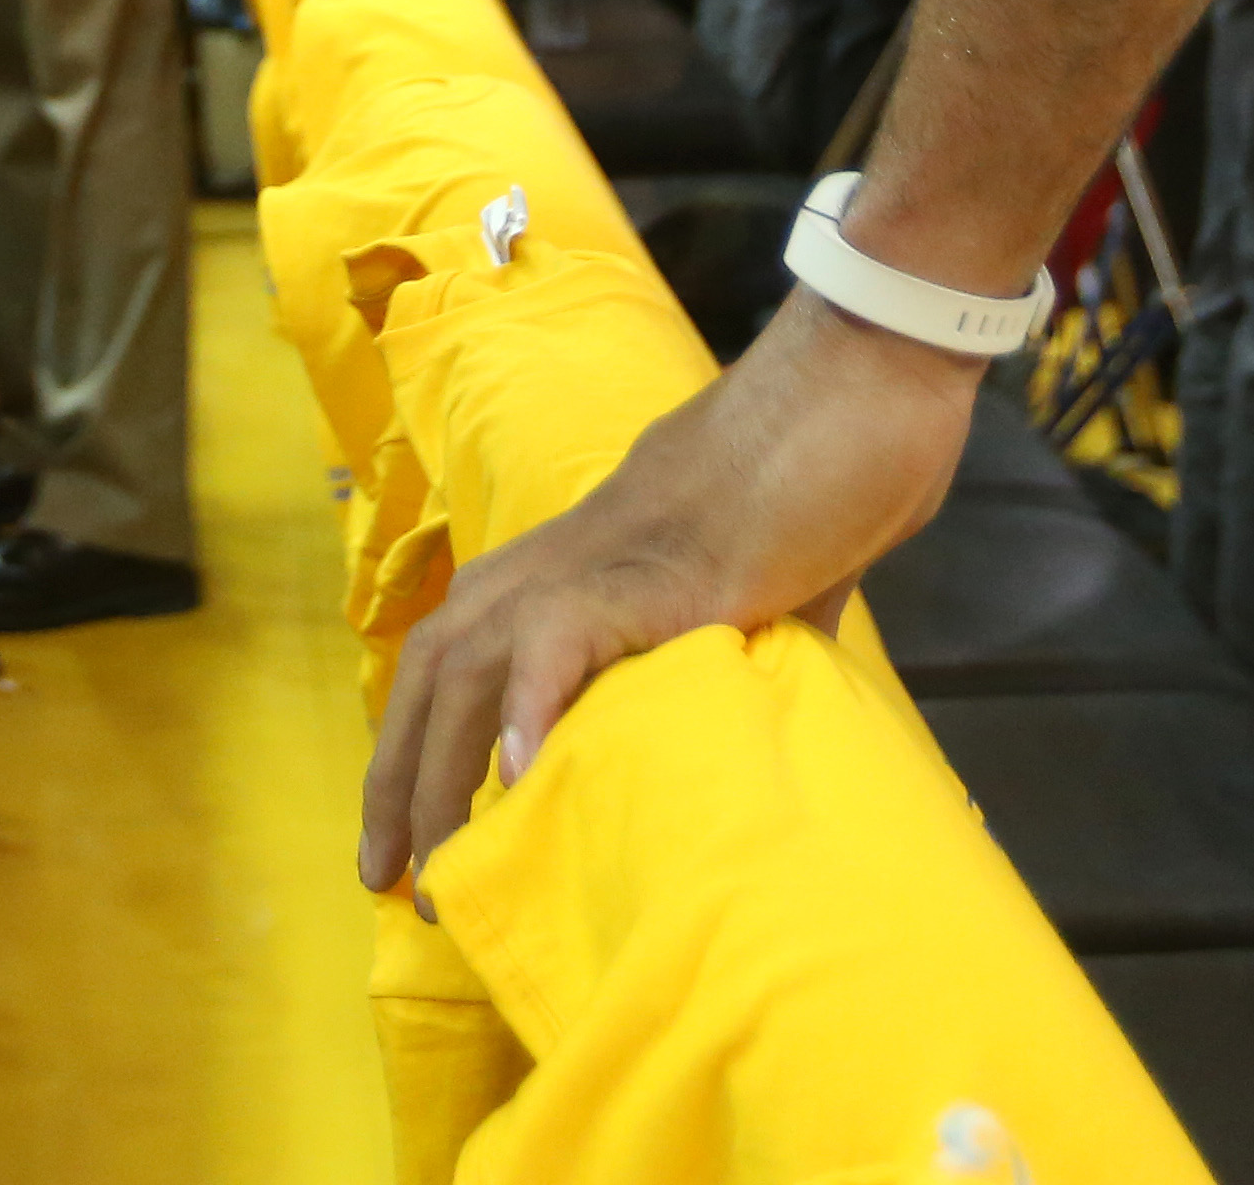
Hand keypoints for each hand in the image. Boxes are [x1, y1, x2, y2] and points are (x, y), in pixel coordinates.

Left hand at [361, 289, 986, 892]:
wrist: (866, 374)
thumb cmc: (829, 464)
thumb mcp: (771, 576)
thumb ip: (749, 628)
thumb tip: (766, 691)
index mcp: (583, 556)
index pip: (464, 649)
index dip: (425, 742)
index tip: (413, 832)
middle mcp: (566, 554)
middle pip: (436, 663)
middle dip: (400, 777)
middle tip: (387, 880)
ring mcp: (605, 557)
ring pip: (473, 659)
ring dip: (443, 770)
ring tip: (442, 870)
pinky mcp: (658, 566)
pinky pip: (564, 633)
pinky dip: (533, 702)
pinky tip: (520, 780)